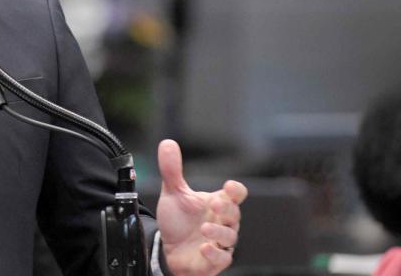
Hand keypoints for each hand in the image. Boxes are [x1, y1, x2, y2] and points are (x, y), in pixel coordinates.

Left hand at [155, 139, 247, 275]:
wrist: (167, 249)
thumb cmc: (177, 222)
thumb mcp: (173, 194)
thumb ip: (172, 170)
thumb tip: (167, 143)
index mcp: (217, 204)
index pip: (236, 195)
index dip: (236, 191)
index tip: (229, 187)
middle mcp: (222, 222)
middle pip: (234, 214)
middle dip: (226, 209)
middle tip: (214, 204)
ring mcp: (219, 242)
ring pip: (230, 237)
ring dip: (219, 232)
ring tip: (204, 228)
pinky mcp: (214, 261)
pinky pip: (221, 258)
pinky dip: (214, 254)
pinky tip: (204, 247)